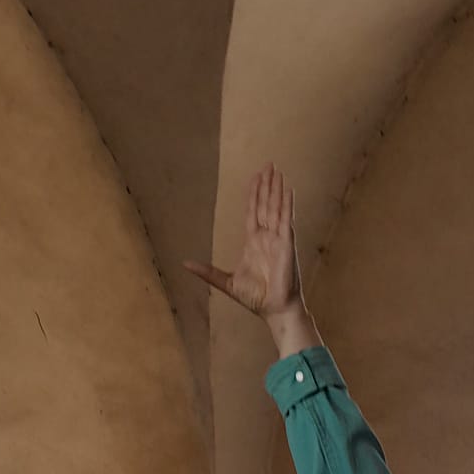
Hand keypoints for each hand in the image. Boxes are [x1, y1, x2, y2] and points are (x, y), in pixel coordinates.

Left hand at [186, 166, 316, 351]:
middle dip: (267, 184)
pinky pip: (287, 218)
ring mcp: (278, 238)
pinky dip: (287, 203)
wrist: (273, 309)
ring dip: (276, 188)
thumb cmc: (255, 298)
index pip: (253, 211)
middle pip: (265, 203)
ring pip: (276, 207)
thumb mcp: (226, 282)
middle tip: (269, 164)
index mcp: (253, 242)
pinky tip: (288, 188)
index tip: (256, 177)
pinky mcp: (287, 243)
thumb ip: (207, 272)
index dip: (254, 193)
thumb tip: (184, 264)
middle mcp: (267, 236)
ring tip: (277, 170)